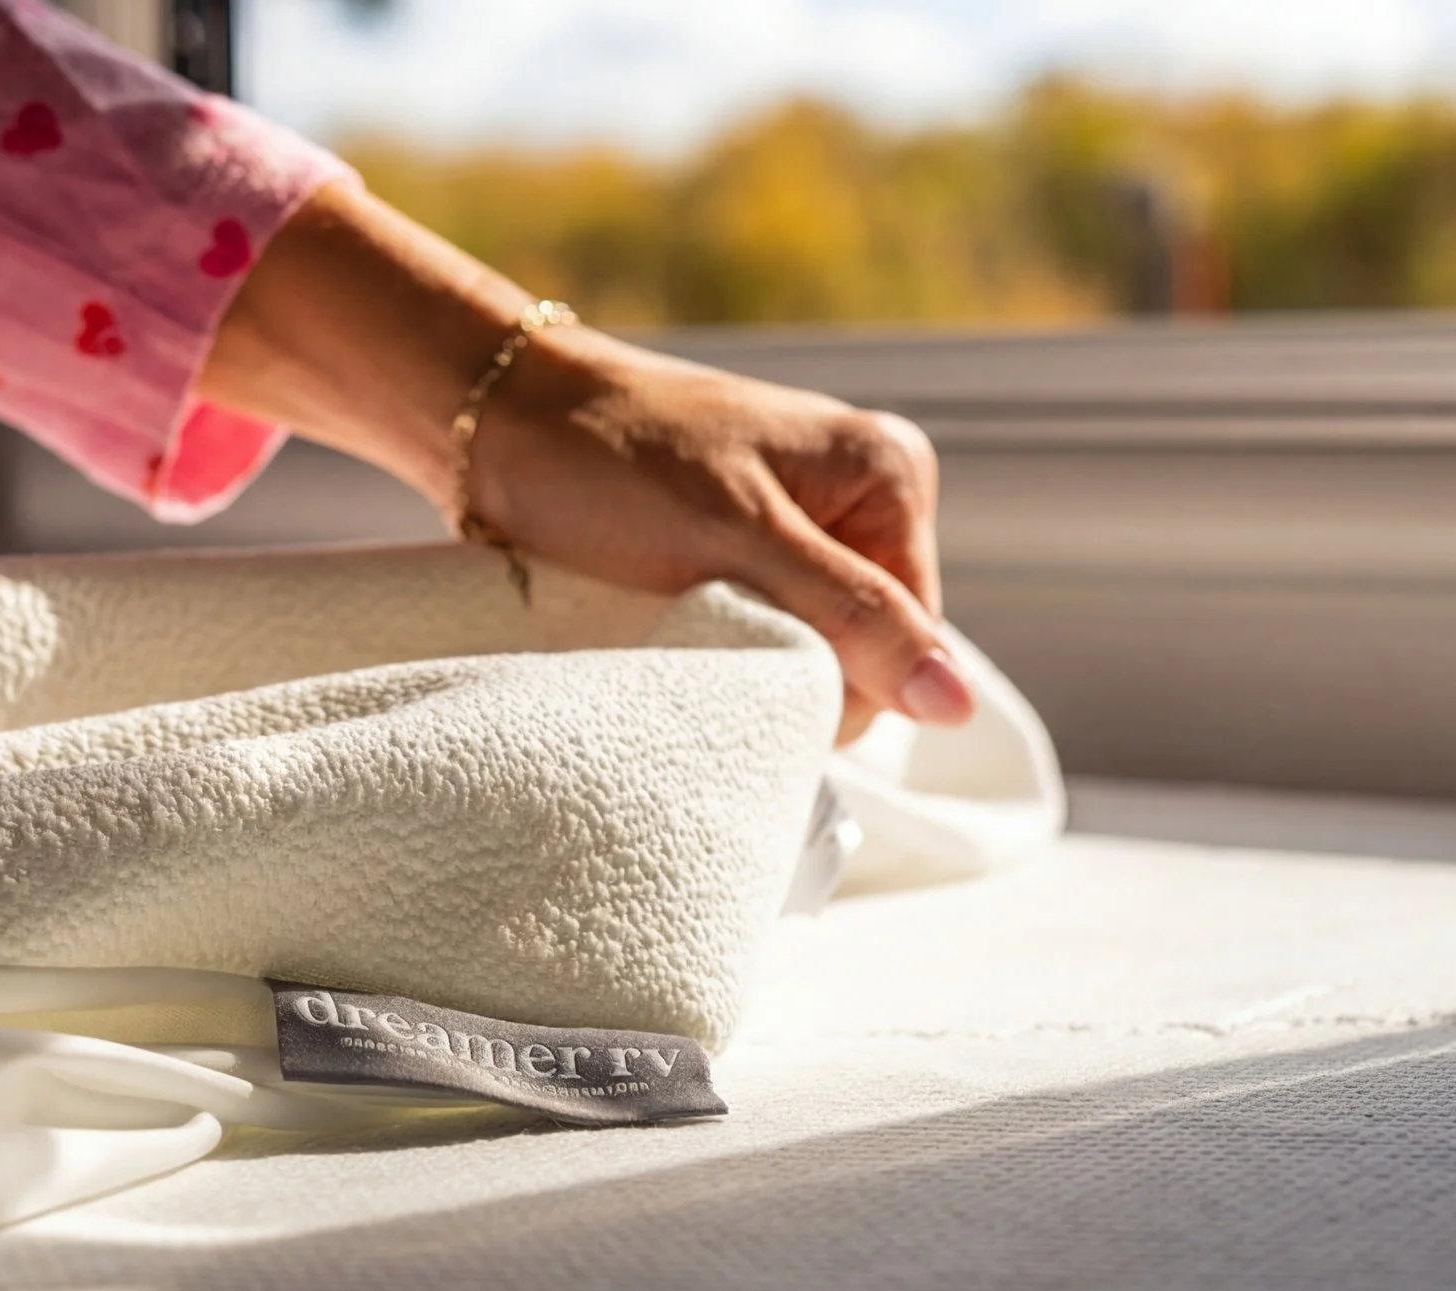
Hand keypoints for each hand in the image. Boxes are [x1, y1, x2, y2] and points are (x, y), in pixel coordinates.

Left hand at [471, 332, 971, 737]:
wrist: (498, 421)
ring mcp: (810, 521)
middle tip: (699, 618)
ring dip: (746, 653)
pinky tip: (670, 611)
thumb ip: (853, 620)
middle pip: (866, 650)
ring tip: (676, 609)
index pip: (910, 644)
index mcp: (892, 475)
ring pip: (812, 648)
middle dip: (788, 660)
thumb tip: (957, 705)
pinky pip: (767, 630)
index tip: (739, 643)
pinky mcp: (754, 546)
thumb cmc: (610, 463)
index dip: (831, 674)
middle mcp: (864, 494)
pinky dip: (719, 639)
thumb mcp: (739, 546)